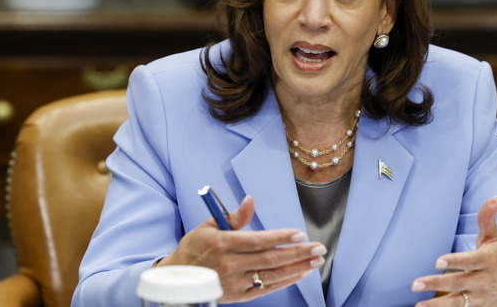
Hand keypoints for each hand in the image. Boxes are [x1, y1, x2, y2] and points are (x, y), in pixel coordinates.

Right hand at [156, 195, 325, 302]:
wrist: (178, 276)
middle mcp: (230, 264)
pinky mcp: (238, 295)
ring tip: (315, 260)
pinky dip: (285, 281)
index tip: (300, 234)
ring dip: (297, 268)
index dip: (281, 238)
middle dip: (298, 253)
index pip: (258, 240)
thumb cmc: (195, 246)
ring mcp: (234, 282)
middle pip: (270, 259)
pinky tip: (300, 273)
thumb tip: (250, 200)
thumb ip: (234, 216)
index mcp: (223, 244)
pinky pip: (266, 288)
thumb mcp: (210, 225)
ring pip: (271, 275)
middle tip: (318, 248)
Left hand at [411, 196, 496, 306]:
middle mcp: (483, 280)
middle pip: (458, 283)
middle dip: (436, 284)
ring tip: (418, 305)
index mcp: (487, 261)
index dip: (454, 261)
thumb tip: (494, 198)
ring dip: (436, 305)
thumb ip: (488, 218)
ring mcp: (479, 297)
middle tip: (415, 283)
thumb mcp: (496, 237)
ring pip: (457, 302)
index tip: (437, 261)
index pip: (470, 261)